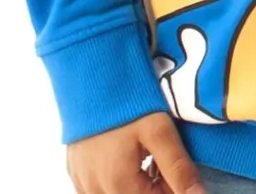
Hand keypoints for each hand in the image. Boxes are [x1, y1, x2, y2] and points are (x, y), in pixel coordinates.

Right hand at [66, 110, 207, 193]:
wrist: (89, 74)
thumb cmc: (125, 99)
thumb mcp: (159, 130)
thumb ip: (179, 168)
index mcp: (119, 186)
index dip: (173, 189)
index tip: (179, 169)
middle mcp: (96, 191)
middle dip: (156, 187)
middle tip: (161, 158)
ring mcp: (83, 183)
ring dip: (138, 185)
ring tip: (147, 156)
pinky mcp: (75, 172)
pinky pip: (100, 189)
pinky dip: (119, 181)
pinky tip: (129, 157)